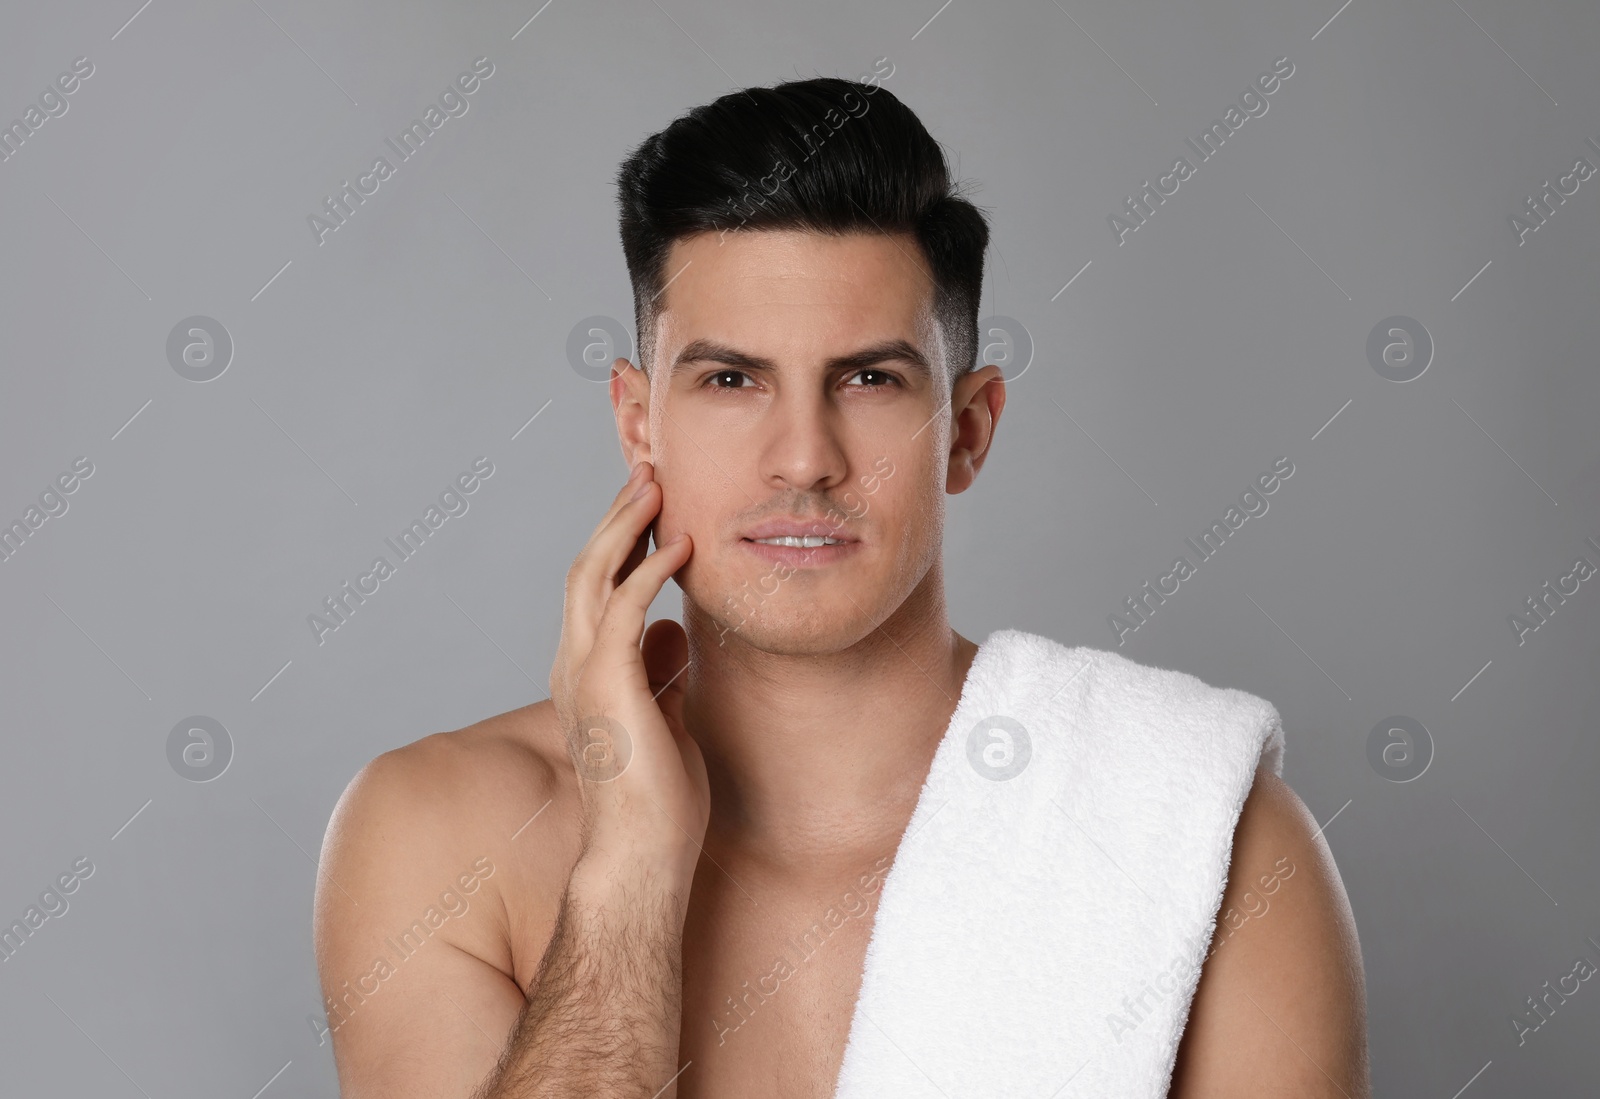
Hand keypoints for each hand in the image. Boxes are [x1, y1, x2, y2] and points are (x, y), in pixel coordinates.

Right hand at [548, 461, 707, 878]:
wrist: (643, 855)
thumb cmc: (658, 800)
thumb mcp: (665, 717)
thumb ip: (661, 672)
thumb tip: (674, 632)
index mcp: (586, 670)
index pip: (597, 587)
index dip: (621, 538)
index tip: (652, 499)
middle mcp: (574, 663)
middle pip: (587, 566)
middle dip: (618, 514)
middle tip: (648, 469)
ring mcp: (584, 672)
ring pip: (593, 575)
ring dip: (626, 525)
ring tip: (657, 483)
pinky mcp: (608, 684)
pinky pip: (624, 610)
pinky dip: (651, 571)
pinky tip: (681, 545)